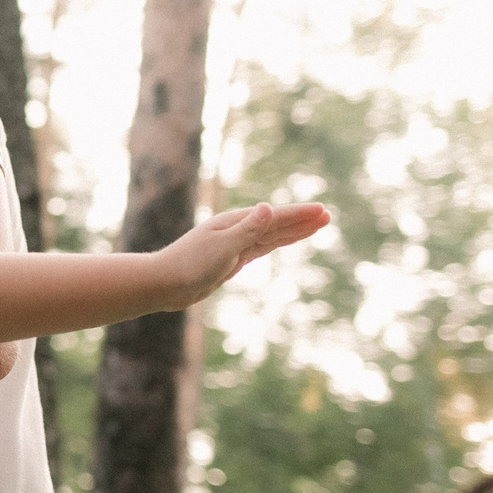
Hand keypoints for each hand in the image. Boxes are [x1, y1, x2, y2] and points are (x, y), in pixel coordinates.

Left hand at [154, 202, 329, 307]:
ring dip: (292, 231)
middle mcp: (236, 230)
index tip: (322, 211)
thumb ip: (248, 229)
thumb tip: (268, 207)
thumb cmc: (190, 265)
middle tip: (327, 216)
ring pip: (271, 236)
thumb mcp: (223, 247)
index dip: (300, 215)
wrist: (165, 284)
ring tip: (314, 226)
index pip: (275, 217)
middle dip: (301, 220)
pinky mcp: (231, 259)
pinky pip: (261, 248)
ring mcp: (234, 244)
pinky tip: (283, 240)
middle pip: (276, 224)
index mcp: (235, 223)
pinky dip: (276, 243)